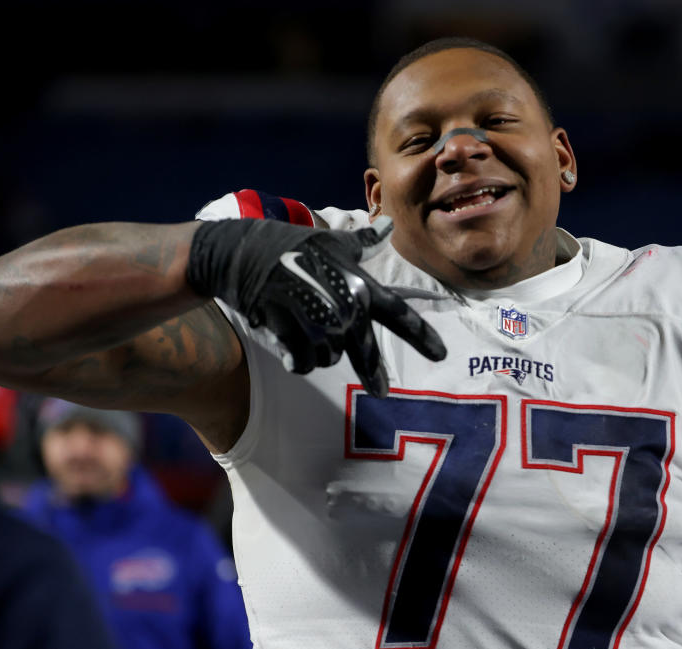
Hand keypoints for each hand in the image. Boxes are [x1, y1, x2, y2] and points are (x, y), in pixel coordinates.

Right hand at [187, 216, 445, 396]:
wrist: (239, 251)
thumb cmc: (289, 245)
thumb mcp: (330, 241)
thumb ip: (362, 243)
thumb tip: (388, 225)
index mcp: (357, 283)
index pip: (397, 313)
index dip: (421, 335)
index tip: (442, 355)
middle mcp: (341, 301)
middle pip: (364, 349)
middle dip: (374, 372)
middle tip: (382, 390)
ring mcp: (313, 315)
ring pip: (329, 356)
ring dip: (320, 352)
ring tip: (305, 330)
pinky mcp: (286, 327)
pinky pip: (302, 361)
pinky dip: (298, 360)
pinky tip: (289, 348)